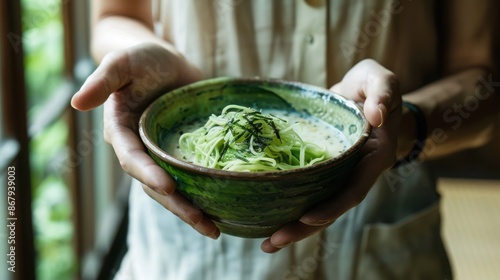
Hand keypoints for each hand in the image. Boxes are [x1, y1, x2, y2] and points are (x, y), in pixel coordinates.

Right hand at [71, 43, 220, 238]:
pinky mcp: (183, 153)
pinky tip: (224, 207)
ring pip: (175, 190)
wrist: (167, 62)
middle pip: (156, 185)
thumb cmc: (142, 58)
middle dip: (178, 206)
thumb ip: (103, 80)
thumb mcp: (123, 62)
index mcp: (122, 133)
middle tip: (205, 225)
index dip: (148, 174)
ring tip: (215, 229)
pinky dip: (204, 193)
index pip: (133, 159)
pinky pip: (192, 177)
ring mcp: (163, 155)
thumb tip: (76, 103)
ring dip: (192, 210)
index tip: (169, 187)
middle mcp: (141, 150)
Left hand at [261, 59, 401, 252]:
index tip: (307, 217)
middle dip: (305, 227)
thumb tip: (376, 115)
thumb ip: (384, 93)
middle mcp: (357, 172)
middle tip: (273, 242)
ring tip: (267, 243)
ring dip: (295, 225)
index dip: (333, 205)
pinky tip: (267, 216)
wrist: (368, 94)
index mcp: (374, 158)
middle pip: (333, 207)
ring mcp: (340, 174)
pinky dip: (291, 205)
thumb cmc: (375, 86)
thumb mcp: (382, 80)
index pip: (354, 189)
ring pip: (319, 205)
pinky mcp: (324, 170)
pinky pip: (309, 191)